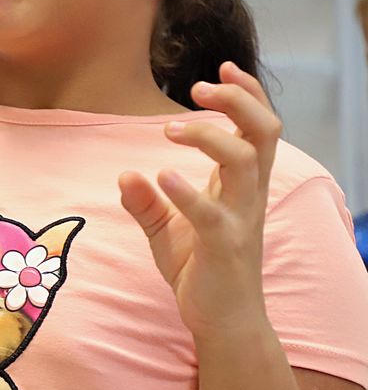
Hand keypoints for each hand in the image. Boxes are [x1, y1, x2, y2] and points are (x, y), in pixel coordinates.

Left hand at [118, 63, 279, 341]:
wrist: (221, 322)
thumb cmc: (200, 270)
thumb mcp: (167, 231)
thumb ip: (146, 202)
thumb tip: (125, 174)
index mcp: (242, 185)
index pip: (258, 127)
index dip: (248, 94)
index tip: (223, 67)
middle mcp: (249, 196)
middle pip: (263, 132)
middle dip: (238, 101)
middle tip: (198, 87)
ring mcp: (239, 221)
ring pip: (243, 161)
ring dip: (208, 135)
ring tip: (168, 129)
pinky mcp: (223, 248)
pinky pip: (212, 214)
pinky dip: (188, 191)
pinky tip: (160, 176)